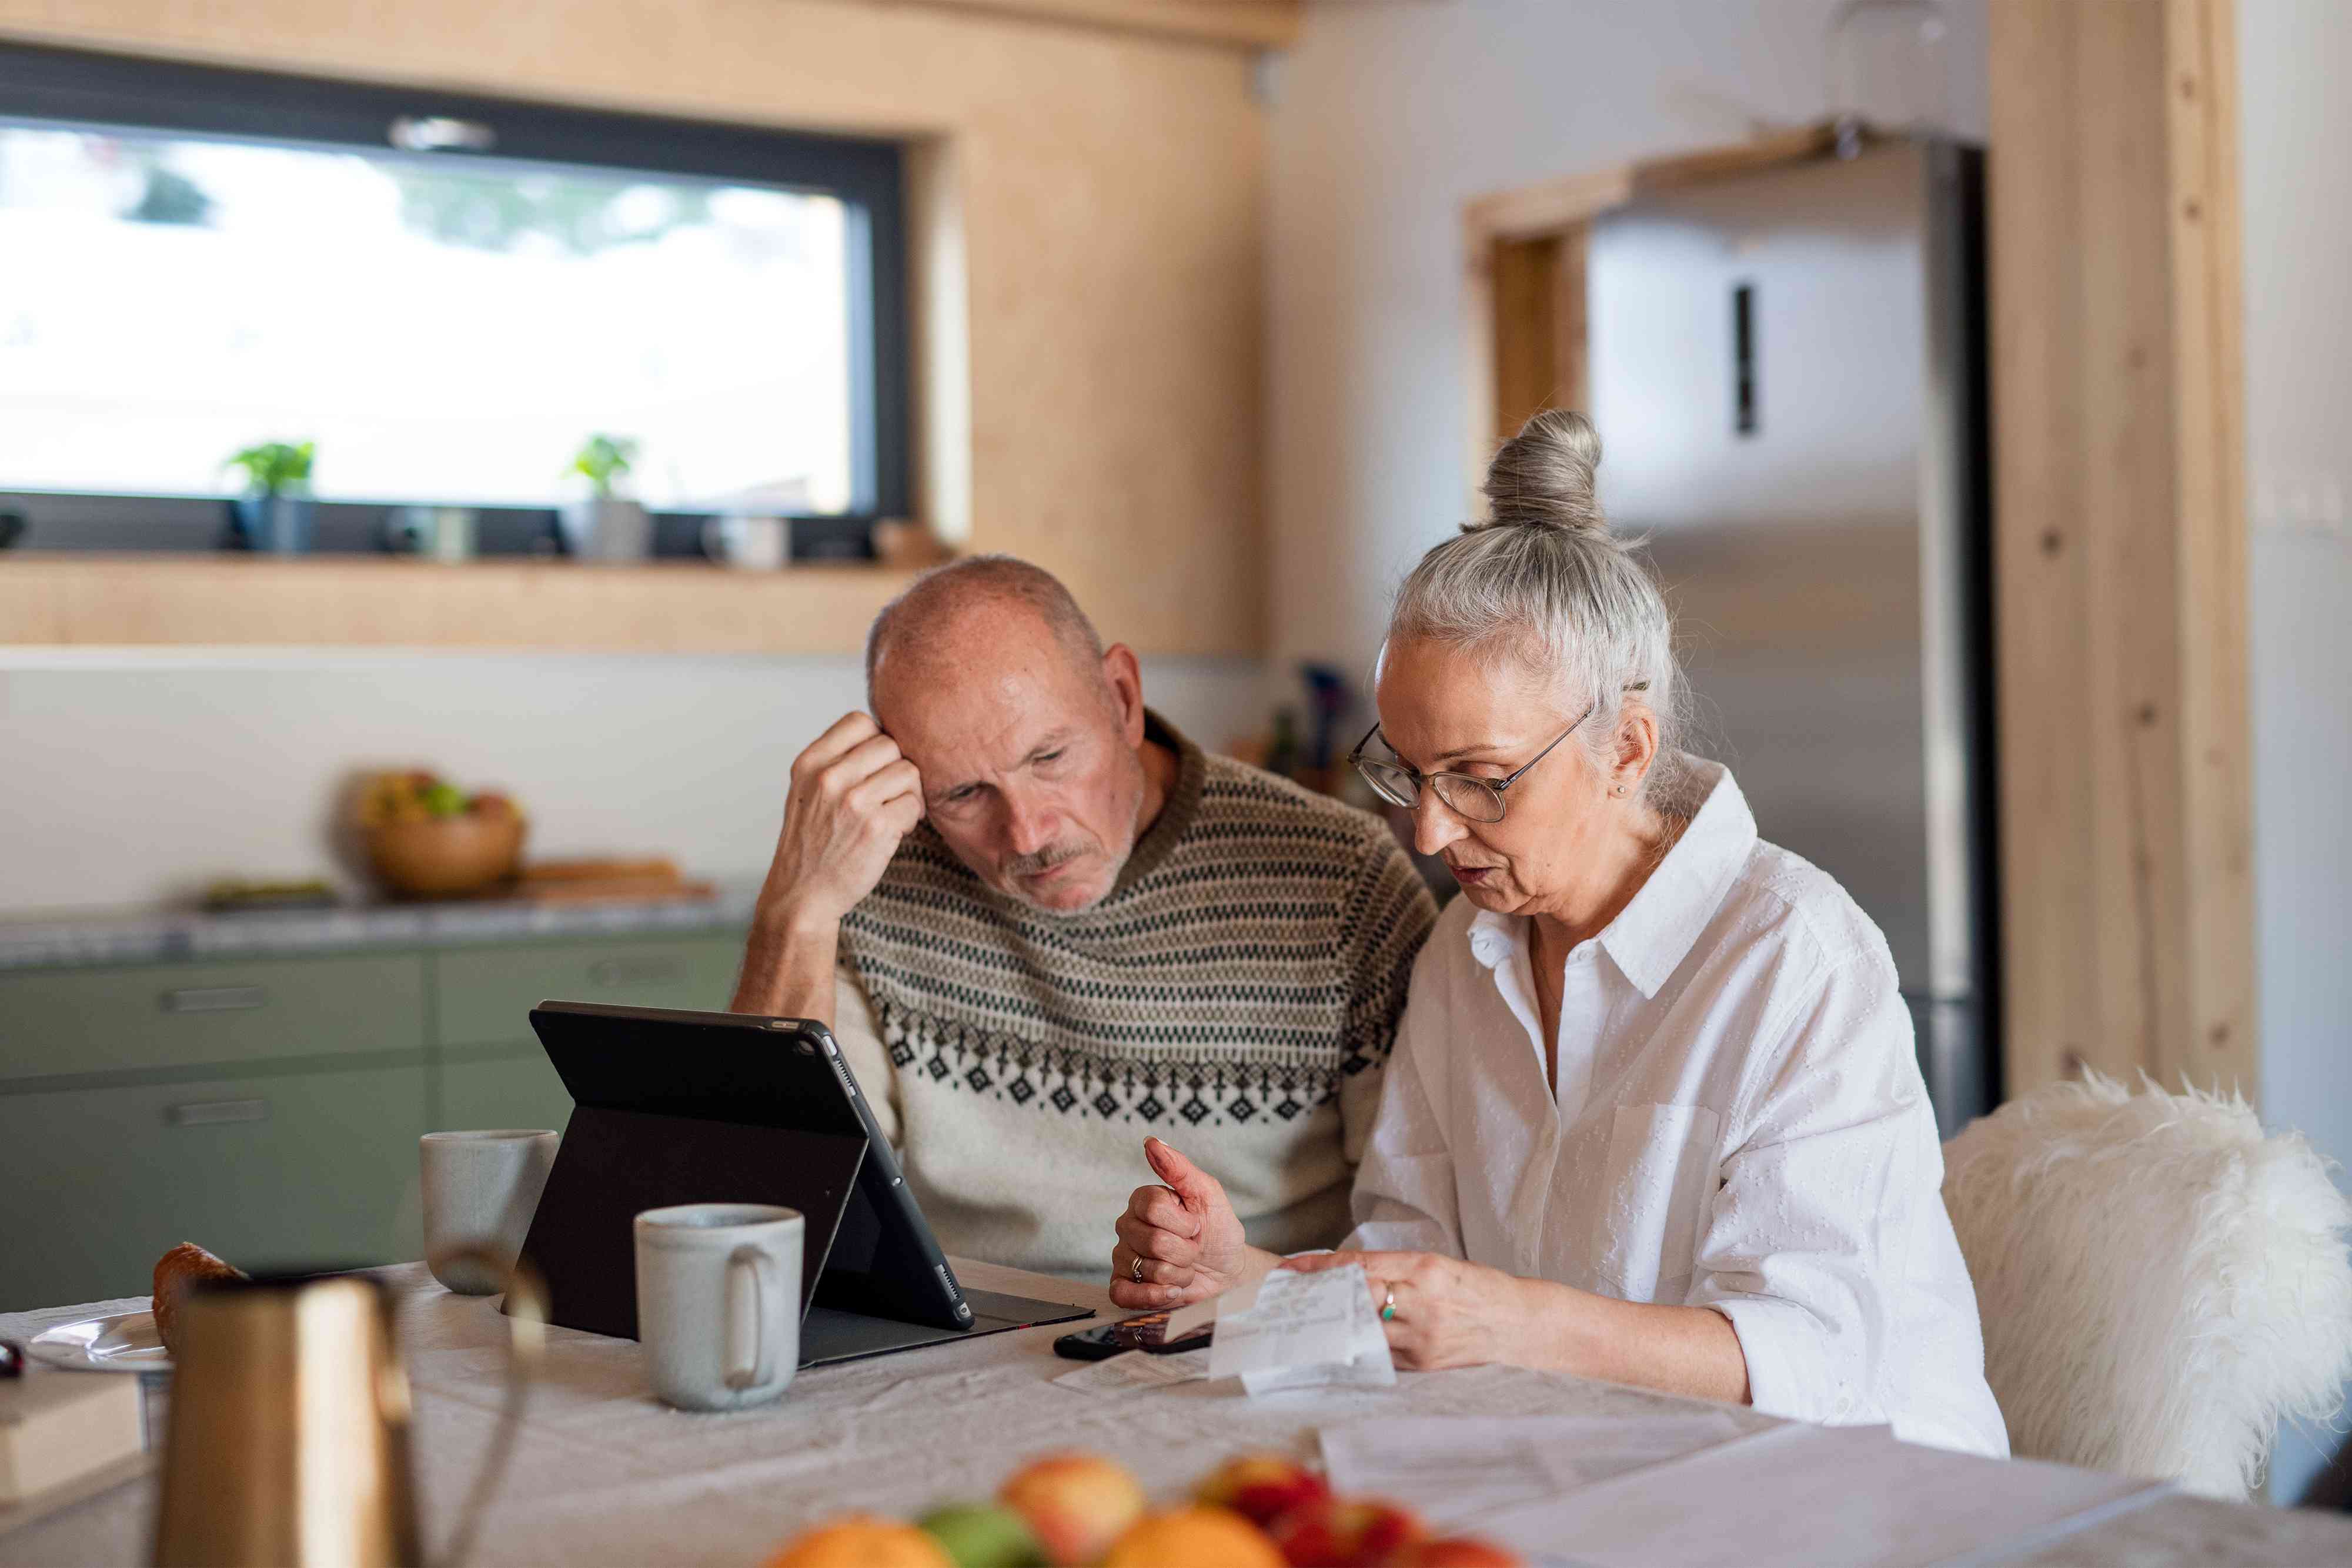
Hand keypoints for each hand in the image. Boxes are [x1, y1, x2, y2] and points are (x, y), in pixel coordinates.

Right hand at [757, 713, 924, 927]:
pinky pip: (915, 803)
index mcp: (810, 763)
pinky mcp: (877, 827)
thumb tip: (885, 735)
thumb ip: (837, 760)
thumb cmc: (811, 843)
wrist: (801, 895)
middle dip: (896, 769)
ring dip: (908, 793)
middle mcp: (829, 777)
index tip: (874, 767)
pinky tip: (893, 832)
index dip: (876, 740)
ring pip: (908, 771)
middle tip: (888, 795)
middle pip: (890, 744)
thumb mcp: (807, 790)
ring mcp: (853, 802)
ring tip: (891, 814)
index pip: (860, 721)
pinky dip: (911, 818)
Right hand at [1109, 1138, 1250, 1309]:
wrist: (1227, 1272)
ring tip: (1185, 1268)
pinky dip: (1154, 1295)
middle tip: (1193, 1248)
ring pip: (1147, 1269)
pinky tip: (1172, 1289)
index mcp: (1143, 1200)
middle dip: (1185, 1251)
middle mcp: (1128, 1226)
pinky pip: (1124, 1294)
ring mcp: (1123, 1257)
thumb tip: (1152, 1142)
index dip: (1183, 1221)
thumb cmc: (1218, 1231)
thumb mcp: (1208, 1194)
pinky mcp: (1124, 1287)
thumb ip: (1179, 1167)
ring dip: (1179, 1274)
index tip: (1196, 1224)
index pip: (1152, 1207)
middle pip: (1152, 1241)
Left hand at [1283, 1249, 1540, 1371]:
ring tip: (1308, 1319)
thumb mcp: (1438, 1266)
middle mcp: (1422, 1304)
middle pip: (1353, 1300)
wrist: (1520, 1326)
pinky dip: (1360, 1345)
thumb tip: (1345, 1274)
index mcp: (1425, 1270)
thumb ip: (1395, 1269)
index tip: (1292, 1268)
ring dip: (1334, 1324)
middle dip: (1319, 1298)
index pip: (1359, 1267)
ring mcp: (1422, 1339)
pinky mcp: (1424, 1365)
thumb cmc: (1478, 1289)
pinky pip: (1381, 1353)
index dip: (1320, 1268)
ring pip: (1362, 1331)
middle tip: (1289, 1296)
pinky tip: (1343, 1341)